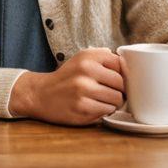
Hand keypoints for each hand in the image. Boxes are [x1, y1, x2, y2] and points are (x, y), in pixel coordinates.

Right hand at [8, 48, 123, 125]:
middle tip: (111, 93)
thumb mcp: (80, 58)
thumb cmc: (66, 78)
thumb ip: (103, 56)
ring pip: (116, 99)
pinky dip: (104, 111)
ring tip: (102, 100)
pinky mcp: (82, 108)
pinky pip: (107, 111)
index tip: (116, 79)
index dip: (122, 74)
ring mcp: (83, 91)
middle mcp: (85, 71)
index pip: (120, 65)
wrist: (40, 94)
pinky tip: (94, 107)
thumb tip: (127, 62)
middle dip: (120, 91)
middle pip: (121, 84)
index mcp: (87, 57)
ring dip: (113, 103)